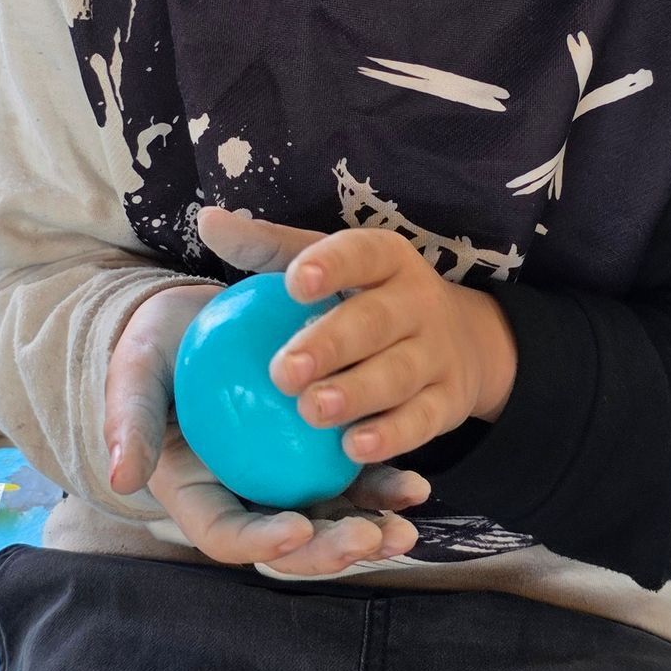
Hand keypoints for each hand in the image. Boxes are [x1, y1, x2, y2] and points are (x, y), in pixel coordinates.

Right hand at [104, 279, 431, 576]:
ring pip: (330, 520)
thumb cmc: (154, 351)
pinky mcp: (317, 455)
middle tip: (369, 540)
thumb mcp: (134, 377)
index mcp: (199, 496)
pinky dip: (385, 487)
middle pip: (288, 544)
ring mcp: (285, 482)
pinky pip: (355, 479)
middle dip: (329, 551)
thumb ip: (130, 424)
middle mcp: (246, 500)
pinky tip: (418, 487)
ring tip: (404, 530)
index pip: (226, 535)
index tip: (295, 529)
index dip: (260, 543)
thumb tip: (121, 477)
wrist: (193, 321)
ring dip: (370, 531)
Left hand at [199, 205, 516, 465]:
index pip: (360, 254)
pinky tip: (354, 449)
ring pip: (398, 374)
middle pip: (375, 321)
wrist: (463, 343)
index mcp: (386, 260)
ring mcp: (437, 353)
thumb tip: (207, 222)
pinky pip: (422, 421)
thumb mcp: (326, 264)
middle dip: (332, 345)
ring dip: (357, 394)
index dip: (331, 266)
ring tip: (313, 411)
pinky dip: (392, 436)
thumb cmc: (365, 299)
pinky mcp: (448, 402)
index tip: (295, 283)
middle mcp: (418, 302)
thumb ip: (267, 248)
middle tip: (283, 373)